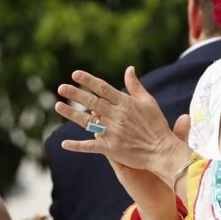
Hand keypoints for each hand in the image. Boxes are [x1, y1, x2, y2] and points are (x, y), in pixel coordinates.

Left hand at [55, 66, 190, 181]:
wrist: (162, 150)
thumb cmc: (156, 125)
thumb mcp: (148, 102)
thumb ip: (135, 86)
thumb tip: (129, 69)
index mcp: (125, 103)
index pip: (103, 88)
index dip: (88, 80)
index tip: (74, 74)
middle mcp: (116, 116)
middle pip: (92, 102)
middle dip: (75, 94)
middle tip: (61, 88)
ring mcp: (112, 132)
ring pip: (87, 121)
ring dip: (71, 113)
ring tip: (57, 105)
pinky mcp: (110, 149)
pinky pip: (90, 146)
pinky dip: (76, 146)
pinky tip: (64, 143)